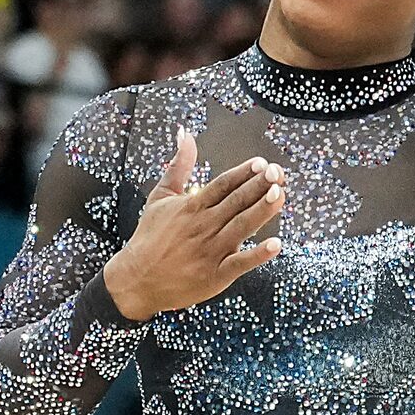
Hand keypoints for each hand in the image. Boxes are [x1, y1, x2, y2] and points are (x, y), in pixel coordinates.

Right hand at [100, 128, 286, 318]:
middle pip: (236, 201)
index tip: (261, 163)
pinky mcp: (214, 275)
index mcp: (192, 206)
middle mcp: (203, 225)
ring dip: (262, 210)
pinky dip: (257, 255)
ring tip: (279, 194)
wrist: (135, 280)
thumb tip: (185, 134)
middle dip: (259, 185)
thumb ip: (178, 166)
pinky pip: (239, 263)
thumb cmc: (149, 238)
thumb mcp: (160, 197)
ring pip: (241, 226)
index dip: (243, 172)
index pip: (223, 184)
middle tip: (277, 172)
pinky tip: (275, 244)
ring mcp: (210, 251)